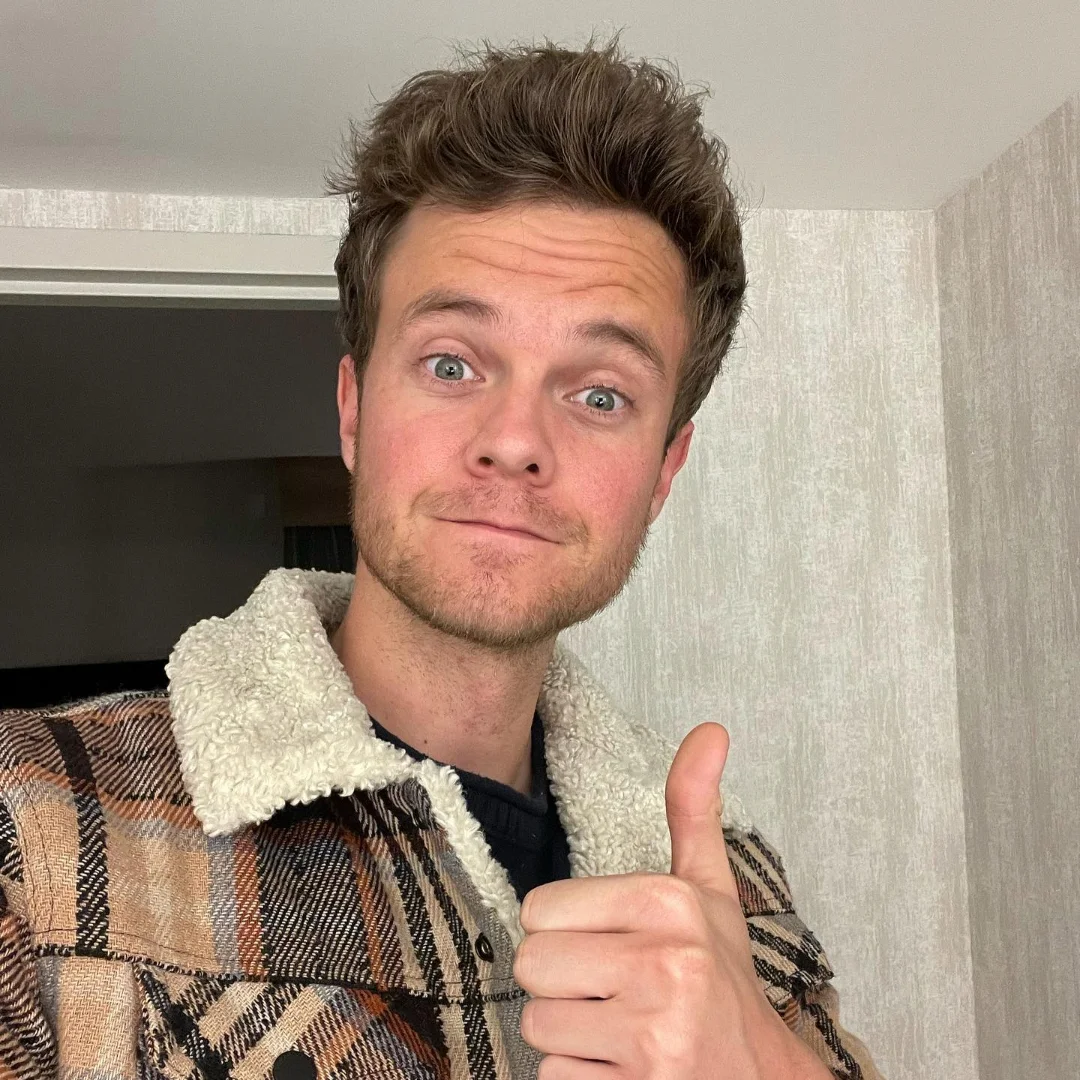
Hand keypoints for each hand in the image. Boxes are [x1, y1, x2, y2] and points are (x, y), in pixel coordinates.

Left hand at [514, 722, 830, 1078]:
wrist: (762, 1078)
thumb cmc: (721, 978)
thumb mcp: (708, 889)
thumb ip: (692, 808)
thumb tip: (710, 729)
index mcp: (669, 903)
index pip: (539, 909)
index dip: (564, 932)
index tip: (606, 946)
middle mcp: (666, 964)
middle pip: (531, 965)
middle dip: (561, 984)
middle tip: (609, 992)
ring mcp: (656, 1035)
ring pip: (538, 1025)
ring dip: (569, 1036)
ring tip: (619, 1030)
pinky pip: (553, 1079)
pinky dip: (579, 1078)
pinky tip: (623, 1069)